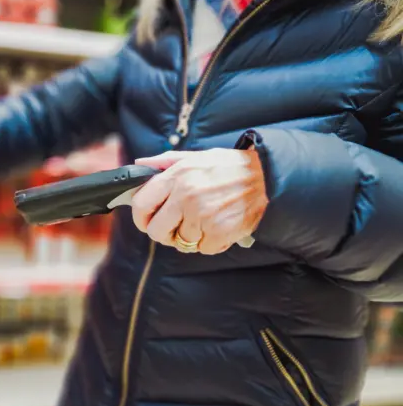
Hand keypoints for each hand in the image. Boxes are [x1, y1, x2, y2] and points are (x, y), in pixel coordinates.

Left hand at [131, 148, 267, 254]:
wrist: (267, 176)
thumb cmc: (228, 167)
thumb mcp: (194, 156)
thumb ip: (164, 162)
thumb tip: (139, 164)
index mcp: (176, 176)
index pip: (141, 205)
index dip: (141, 218)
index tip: (147, 222)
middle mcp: (186, 196)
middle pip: (156, 231)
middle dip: (164, 233)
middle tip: (175, 229)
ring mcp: (202, 216)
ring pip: (181, 242)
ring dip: (191, 237)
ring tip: (205, 221)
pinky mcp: (219, 232)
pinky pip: (202, 249)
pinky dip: (210, 242)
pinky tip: (219, 227)